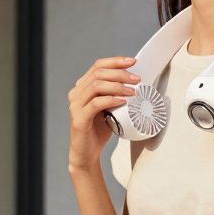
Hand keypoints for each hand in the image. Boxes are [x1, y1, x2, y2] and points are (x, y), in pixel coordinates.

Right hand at [67, 56, 138, 170]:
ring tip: (133, 92)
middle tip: (137, 79)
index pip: (98, 66)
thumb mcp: (109, 107)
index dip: (116, 61)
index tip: (133, 62)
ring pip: (96, 86)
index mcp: (82, 87)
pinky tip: (123, 102)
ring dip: (118, 86)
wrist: (87, 153)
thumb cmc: (99, 130)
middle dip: (120, 74)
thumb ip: (115, 94)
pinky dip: (111, 100)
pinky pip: (96, 104)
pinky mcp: (79, 118)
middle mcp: (76, 93)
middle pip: (98, 73)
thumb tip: (136, 82)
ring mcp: (75, 106)